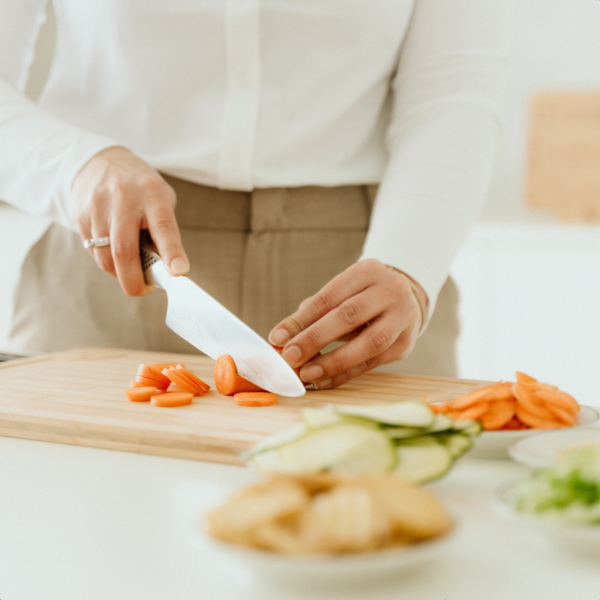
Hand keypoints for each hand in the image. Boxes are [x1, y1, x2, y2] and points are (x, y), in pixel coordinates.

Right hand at [72, 146, 188, 295]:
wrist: (100, 162)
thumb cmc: (141, 189)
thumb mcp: (160, 199)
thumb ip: (163, 230)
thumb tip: (165, 269)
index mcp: (152, 194)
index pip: (163, 227)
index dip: (171, 252)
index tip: (178, 273)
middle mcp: (124, 199)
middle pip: (124, 250)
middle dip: (133, 279)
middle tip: (143, 290)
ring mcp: (98, 206)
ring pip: (104, 256)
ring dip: (119, 274)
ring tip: (131, 274)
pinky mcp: (80, 215)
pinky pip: (93, 250)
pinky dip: (106, 261)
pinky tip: (114, 256)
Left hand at [268, 259, 425, 388]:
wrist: (405, 301)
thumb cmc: (361, 298)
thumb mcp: (339, 294)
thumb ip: (311, 313)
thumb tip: (281, 338)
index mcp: (368, 271)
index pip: (329, 297)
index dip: (301, 320)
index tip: (277, 338)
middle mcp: (390, 290)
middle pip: (349, 316)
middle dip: (315, 339)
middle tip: (290, 357)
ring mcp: (403, 317)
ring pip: (368, 343)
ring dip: (333, 362)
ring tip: (306, 374)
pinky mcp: (405, 344)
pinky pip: (373, 363)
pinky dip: (345, 374)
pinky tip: (324, 381)